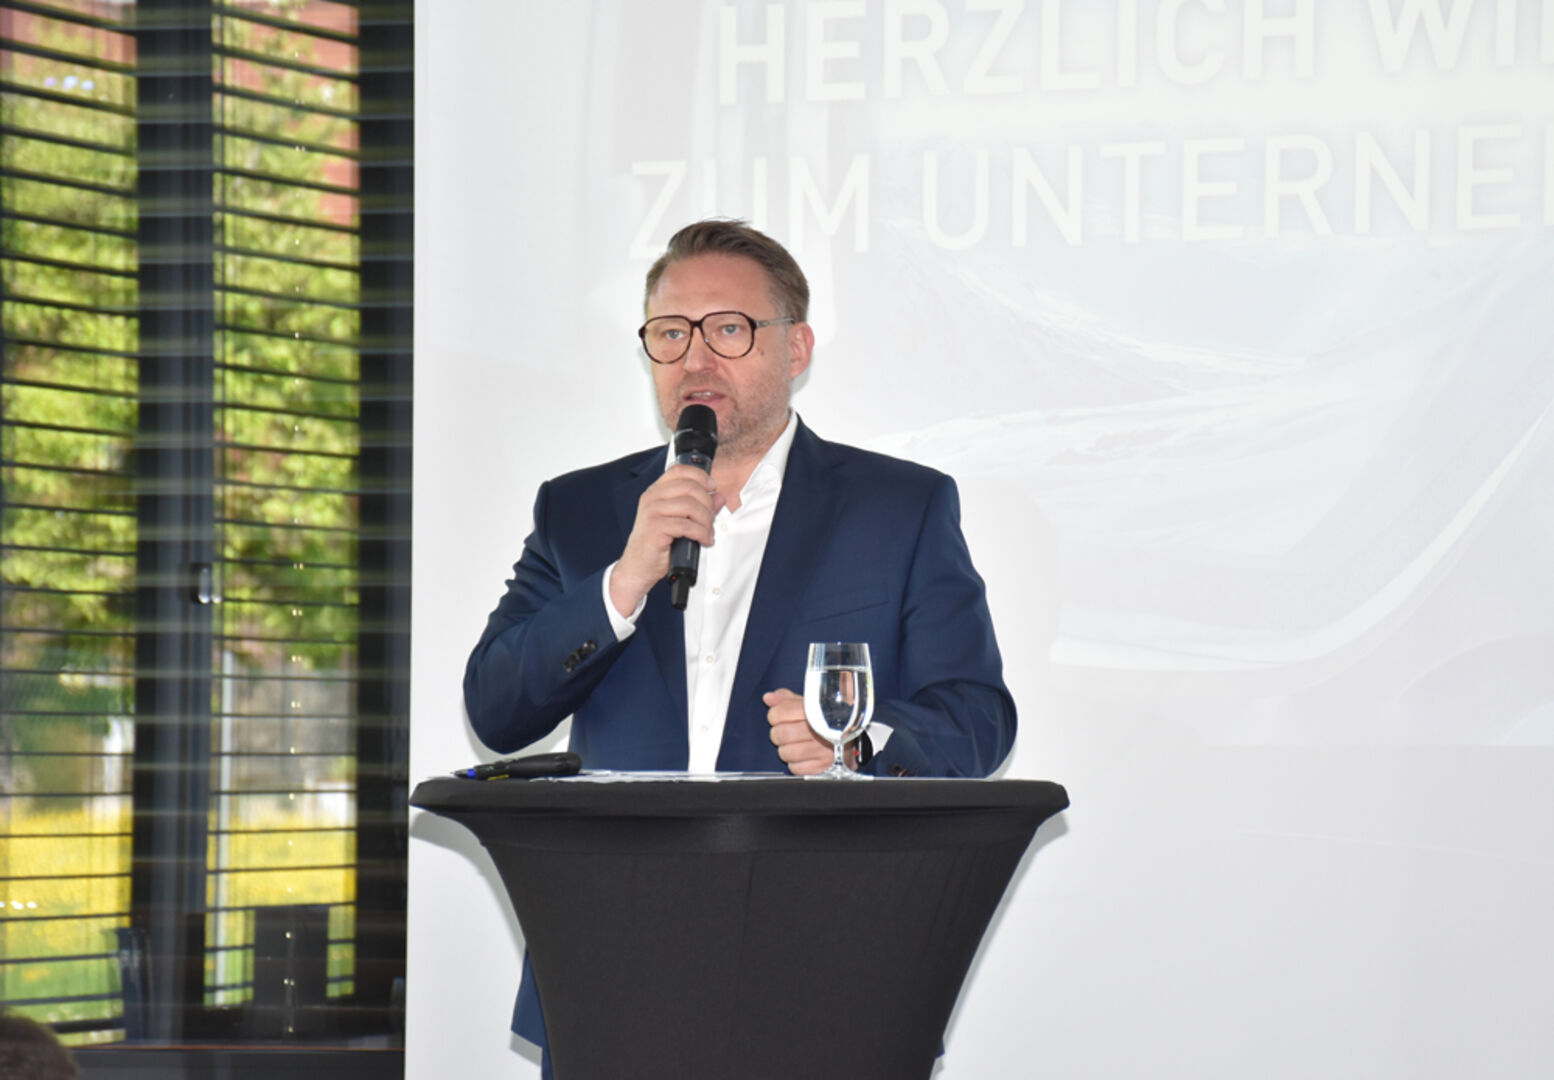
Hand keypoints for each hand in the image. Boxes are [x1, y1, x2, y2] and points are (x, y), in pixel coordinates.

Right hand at [610, 465, 724, 615]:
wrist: (638, 566)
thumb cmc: (656, 544)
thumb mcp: (679, 521)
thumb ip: (699, 507)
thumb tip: (719, 497)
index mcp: (656, 492)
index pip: (679, 470)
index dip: (700, 475)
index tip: (712, 487)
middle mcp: (652, 498)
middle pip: (689, 487)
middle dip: (707, 503)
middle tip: (710, 518)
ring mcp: (652, 512)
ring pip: (690, 506)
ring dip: (706, 521)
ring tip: (707, 532)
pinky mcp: (656, 527)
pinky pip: (687, 525)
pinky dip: (701, 533)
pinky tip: (704, 540)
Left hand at [763, 688, 834, 775]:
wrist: (852, 742)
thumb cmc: (827, 722)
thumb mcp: (810, 706)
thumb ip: (788, 701)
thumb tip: (768, 698)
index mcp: (817, 710)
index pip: (782, 711)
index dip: (774, 715)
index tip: (777, 717)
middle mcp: (821, 730)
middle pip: (781, 733)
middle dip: (777, 734)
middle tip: (784, 732)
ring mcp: (823, 750)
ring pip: (785, 752)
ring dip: (785, 750)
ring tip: (794, 745)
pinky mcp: (822, 767)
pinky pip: (795, 768)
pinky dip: (795, 763)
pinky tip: (803, 756)